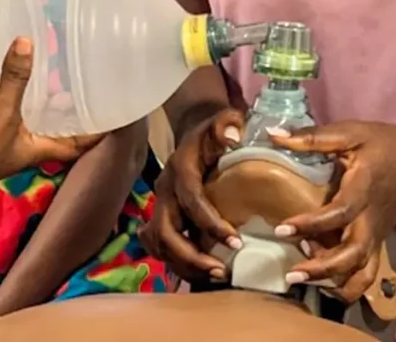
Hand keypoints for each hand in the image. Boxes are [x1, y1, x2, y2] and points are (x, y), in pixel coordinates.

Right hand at [0, 37, 101, 184]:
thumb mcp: (2, 115)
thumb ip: (15, 80)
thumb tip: (27, 41)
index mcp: (43, 149)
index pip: (82, 142)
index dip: (101, 130)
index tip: (118, 110)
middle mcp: (30, 146)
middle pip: (61, 128)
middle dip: (74, 109)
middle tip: (88, 79)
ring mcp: (8, 140)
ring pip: (36, 118)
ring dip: (47, 101)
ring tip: (59, 72)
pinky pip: (11, 111)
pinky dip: (18, 97)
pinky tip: (17, 78)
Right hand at [139, 108, 245, 280]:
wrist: (192, 132)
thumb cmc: (214, 131)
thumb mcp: (223, 118)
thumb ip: (228, 123)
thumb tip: (234, 136)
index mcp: (180, 168)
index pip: (191, 199)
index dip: (210, 223)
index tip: (236, 242)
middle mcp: (164, 189)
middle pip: (165, 231)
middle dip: (191, 255)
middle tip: (222, 271)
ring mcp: (160, 205)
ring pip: (159, 244)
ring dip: (184, 264)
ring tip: (216, 276)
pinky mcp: (161, 217)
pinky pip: (160, 247)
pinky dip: (177, 263)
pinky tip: (201, 274)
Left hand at [271, 121, 395, 302]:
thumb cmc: (387, 143)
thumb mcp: (351, 133)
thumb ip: (313, 137)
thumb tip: (273, 135)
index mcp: (363, 190)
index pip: (338, 213)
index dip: (310, 224)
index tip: (282, 229)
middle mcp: (371, 219)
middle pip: (352, 255)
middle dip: (322, 269)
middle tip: (292, 272)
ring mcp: (377, 233)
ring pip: (362, 272)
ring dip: (335, 282)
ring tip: (306, 278)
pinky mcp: (380, 240)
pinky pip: (368, 271)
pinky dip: (350, 283)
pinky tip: (326, 282)